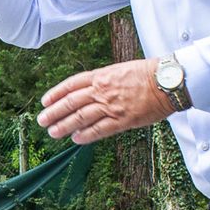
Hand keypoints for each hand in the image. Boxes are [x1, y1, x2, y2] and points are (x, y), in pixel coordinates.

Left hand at [38, 60, 175, 142]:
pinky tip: (75, 139)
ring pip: (80, 117)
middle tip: (41, 120)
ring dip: (64, 126)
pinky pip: (99, 130)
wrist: (168, 81)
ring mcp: (111, 105)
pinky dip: (85, 135)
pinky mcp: (123, 120)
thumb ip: (104, 80)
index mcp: (102, 75)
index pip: (71, 84)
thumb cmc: (148, 74)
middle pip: (71, 102)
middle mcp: (102, 90)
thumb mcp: (121, 70)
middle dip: (53, 112)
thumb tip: (92, 90)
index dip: (56, 93)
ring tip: (52, 133)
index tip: (45, 101)